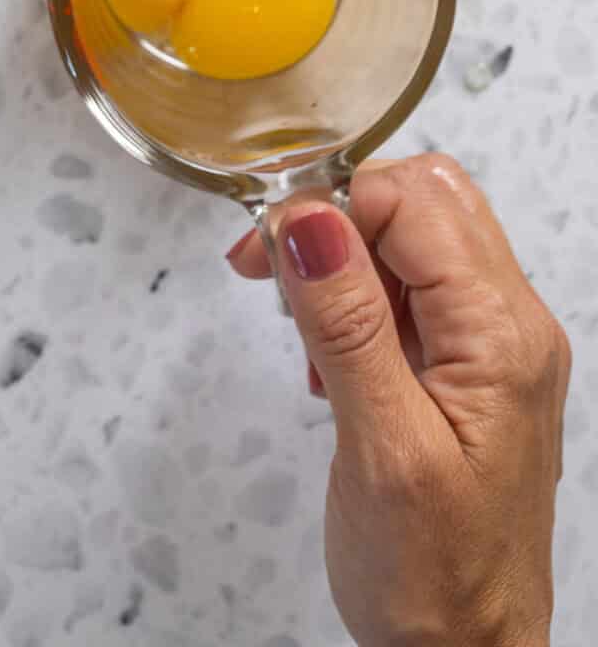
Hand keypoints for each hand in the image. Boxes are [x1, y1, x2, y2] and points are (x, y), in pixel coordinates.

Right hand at [227, 155, 569, 646]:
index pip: (415, 204)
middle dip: (338, 214)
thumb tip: (310, 221)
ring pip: (417, 236)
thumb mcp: (381, 450)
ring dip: (345, 256)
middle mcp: (511, 326)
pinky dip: (358, 296)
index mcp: (501, 336)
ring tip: (300, 323)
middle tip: (273, 267)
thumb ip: (348, 326)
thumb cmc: (433, 578)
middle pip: (426, 201)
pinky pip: (414, 288)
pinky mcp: (468, 369)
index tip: (267, 248)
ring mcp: (493, 346)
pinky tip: (327, 356)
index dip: (332, 208)